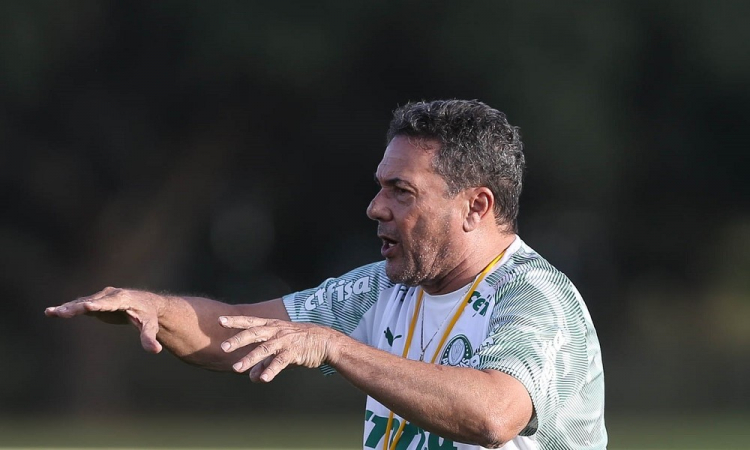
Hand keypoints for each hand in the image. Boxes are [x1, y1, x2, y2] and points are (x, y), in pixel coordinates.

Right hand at [45, 287, 166, 353]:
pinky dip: (67, 309)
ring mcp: (101, 298)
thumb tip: (155, 350)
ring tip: (51, 313)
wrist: (147, 304)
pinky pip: (79, 306)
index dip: (98, 304)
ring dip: (67, 308)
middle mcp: (110, 295)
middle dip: (77, 307)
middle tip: (62, 313)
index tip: (86, 305)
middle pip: (91, 302)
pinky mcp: (96, 303)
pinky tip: (51, 313)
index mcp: (123, 299)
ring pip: (82, 303)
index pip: (109, 303)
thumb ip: (150, 337)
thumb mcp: (150, 326)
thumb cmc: (149, 315)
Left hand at [218, 316, 340, 381]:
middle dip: (238, 340)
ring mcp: (285, 341)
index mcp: (271, 326)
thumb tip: (252, 377)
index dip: (235, 321)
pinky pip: (280, 362)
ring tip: (237, 369)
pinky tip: (263, 379)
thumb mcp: (279, 350)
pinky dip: (271, 370)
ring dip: (250, 359)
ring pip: (264, 349)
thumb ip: (264, 363)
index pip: (250, 322)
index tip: (219, 321)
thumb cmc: (299, 342)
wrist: (325, 341)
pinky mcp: (294, 352)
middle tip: (224, 347)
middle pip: (254, 334)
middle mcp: (276, 331)